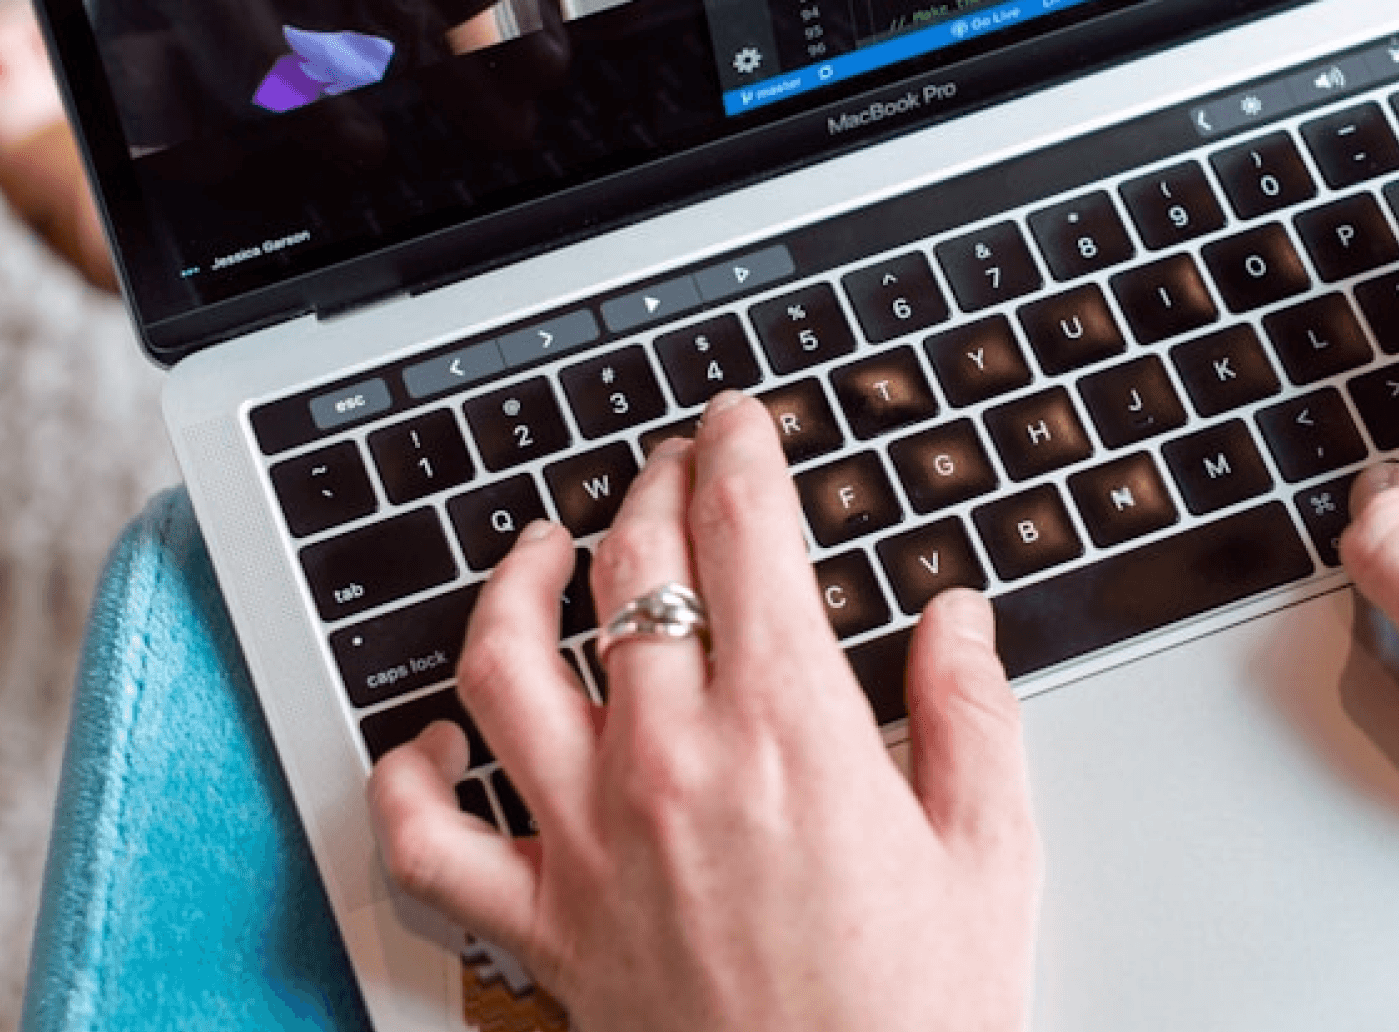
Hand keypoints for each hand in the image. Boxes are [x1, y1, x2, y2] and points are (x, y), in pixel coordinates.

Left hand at [368, 391, 1040, 1030]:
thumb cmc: (919, 1018)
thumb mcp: (991, 851)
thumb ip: (969, 711)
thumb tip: (955, 616)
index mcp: (789, 732)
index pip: (742, 534)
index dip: (737, 451)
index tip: (737, 425)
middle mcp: (671, 764)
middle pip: (629, 567)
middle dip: (652, 484)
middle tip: (674, 464)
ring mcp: (588, 842)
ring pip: (504, 663)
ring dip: (515, 582)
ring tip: (541, 549)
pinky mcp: (541, 927)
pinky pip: (425, 841)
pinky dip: (407, 776)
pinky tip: (437, 736)